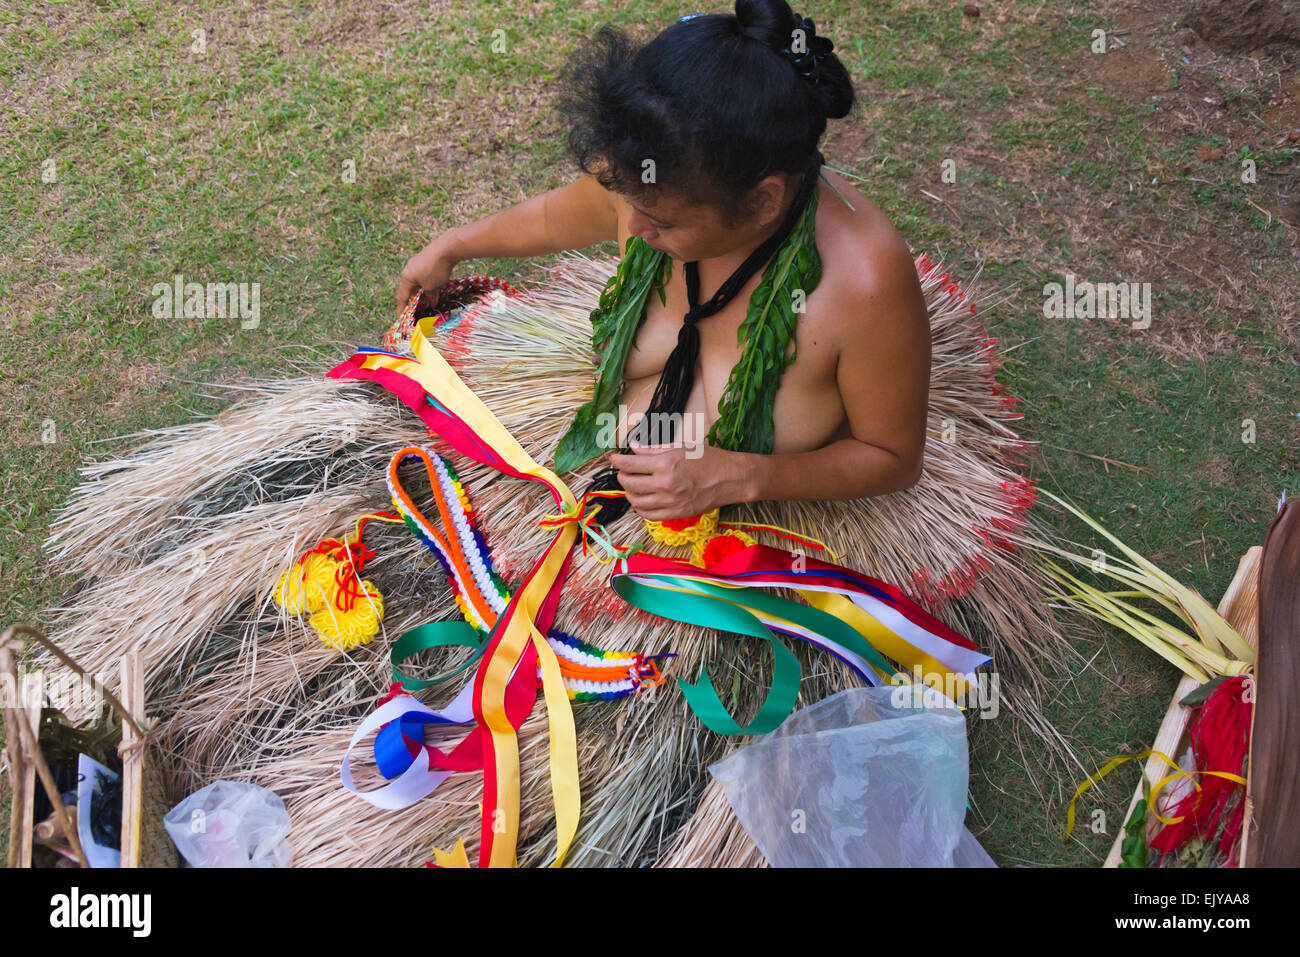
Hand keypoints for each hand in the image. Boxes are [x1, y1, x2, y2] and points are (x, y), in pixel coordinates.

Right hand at [396, 237, 457, 318]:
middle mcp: (409, 270)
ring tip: (428, 303)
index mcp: (406, 277)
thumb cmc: (435, 269)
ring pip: (419, 283)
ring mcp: (418, 264)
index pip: (401, 297)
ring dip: (423, 293)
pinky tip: (436, 291)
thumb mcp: (432, 286)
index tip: (401, 318)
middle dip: (413, 301)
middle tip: (415, 312)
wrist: (447, 248)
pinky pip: (426, 276)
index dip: (401, 309)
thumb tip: (431, 301)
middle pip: (410, 289)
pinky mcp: (428, 260)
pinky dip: (429, 285)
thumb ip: (430, 295)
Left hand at [607, 440, 750, 521]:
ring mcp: (670, 502)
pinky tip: (641, 500)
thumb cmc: (709, 459)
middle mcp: (665, 484)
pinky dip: (640, 508)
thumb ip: (654, 450)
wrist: (731, 479)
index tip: (614, 458)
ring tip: (632, 486)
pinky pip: (648, 515)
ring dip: (629, 493)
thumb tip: (633, 448)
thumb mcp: (681, 447)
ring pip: (636, 501)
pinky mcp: (676, 514)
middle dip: (622, 476)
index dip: (617, 461)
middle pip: (629, 484)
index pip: (630, 464)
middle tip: (623, 471)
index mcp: (666, 464)